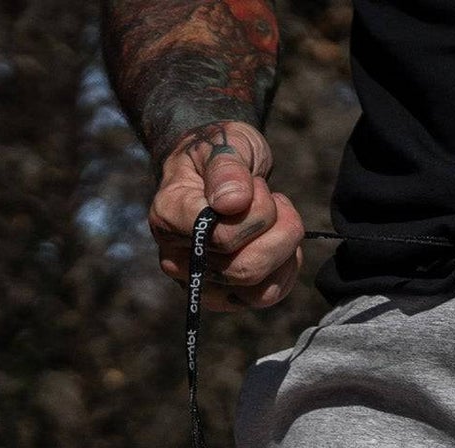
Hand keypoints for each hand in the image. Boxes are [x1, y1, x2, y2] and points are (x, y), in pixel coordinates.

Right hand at [148, 120, 303, 309]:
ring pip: (258, 290)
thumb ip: (227, 166)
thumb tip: (232, 202)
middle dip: (275, 231)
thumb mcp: (224, 141)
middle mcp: (177, 260)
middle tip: (272, 199)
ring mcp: (202, 285)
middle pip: (244, 269)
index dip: (255, 213)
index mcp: (167, 217)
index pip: (222, 237)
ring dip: (284, 249)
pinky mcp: (227, 298)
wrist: (216, 170)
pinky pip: (269, 296)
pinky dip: (286, 267)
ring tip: (278, 217)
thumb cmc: (218, 154)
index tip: (255, 184)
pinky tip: (281, 240)